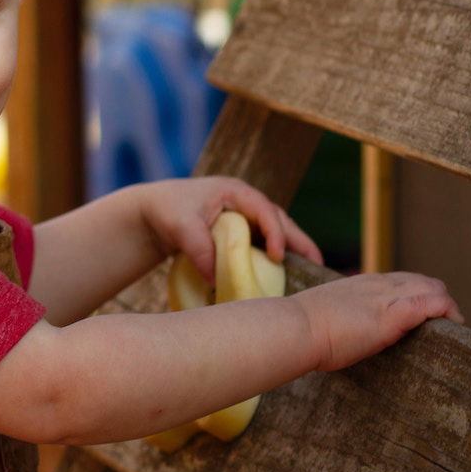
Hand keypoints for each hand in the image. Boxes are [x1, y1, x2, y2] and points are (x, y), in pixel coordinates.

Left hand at [137, 176, 321, 282]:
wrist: (152, 212)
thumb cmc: (167, 211)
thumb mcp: (180, 226)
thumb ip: (199, 248)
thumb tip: (216, 279)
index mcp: (235, 192)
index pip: (264, 210)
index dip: (275, 232)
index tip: (277, 256)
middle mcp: (245, 202)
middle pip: (279, 220)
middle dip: (299, 242)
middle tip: (318, 266)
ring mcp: (244, 216)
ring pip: (275, 232)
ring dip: (292, 250)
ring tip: (311, 274)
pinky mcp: (240, 232)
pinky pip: (262, 243)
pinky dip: (274, 257)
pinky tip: (284, 276)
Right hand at [293, 272, 463, 371]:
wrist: (293, 328)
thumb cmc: (300, 328)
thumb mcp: (324, 314)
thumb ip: (338, 316)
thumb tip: (335, 330)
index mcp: (360, 284)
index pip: (401, 280)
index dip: (418, 295)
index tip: (422, 317)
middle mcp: (376, 285)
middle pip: (423, 281)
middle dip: (439, 300)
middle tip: (443, 325)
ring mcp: (385, 298)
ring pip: (433, 288)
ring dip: (448, 307)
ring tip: (452, 327)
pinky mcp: (392, 316)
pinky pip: (431, 304)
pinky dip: (447, 311)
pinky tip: (453, 324)